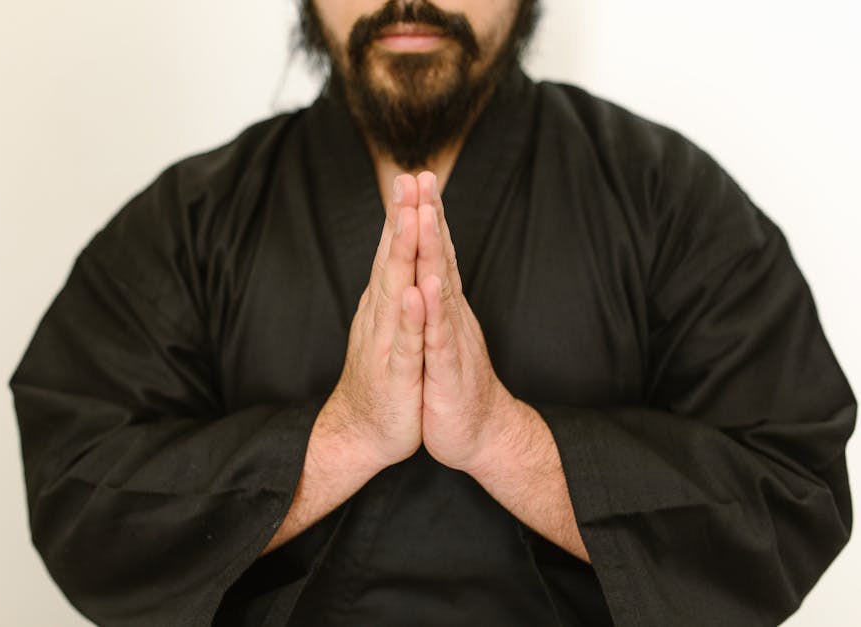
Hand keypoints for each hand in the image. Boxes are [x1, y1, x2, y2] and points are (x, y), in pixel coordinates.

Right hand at [319, 175, 425, 472]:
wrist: (363, 432)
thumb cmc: (383, 378)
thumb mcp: (392, 328)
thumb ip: (395, 291)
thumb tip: (398, 255)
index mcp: (387, 305)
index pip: (396, 252)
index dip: (405, 215)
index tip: (415, 177)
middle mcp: (382, 316)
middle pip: (392, 260)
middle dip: (401, 219)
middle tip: (407, 179)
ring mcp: (387, 344)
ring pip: (396, 292)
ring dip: (401, 255)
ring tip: (408, 219)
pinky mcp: (396, 374)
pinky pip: (405, 343)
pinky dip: (410, 318)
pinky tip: (414, 294)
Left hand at [414, 172, 516, 472]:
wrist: (478, 433)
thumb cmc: (453, 384)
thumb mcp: (441, 336)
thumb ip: (438, 302)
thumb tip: (432, 268)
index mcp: (444, 308)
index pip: (434, 254)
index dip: (425, 216)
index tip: (415, 179)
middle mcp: (451, 316)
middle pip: (441, 259)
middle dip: (431, 217)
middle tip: (423, 177)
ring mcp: (451, 341)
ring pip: (441, 290)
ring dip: (434, 253)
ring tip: (425, 216)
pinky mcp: (447, 372)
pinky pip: (438, 338)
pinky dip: (431, 313)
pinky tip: (425, 288)